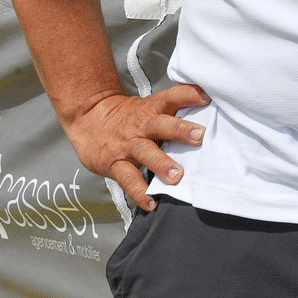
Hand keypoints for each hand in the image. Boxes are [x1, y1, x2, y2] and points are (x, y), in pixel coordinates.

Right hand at [63, 86, 209, 211]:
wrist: (88, 117)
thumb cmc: (128, 116)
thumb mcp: (150, 106)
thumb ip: (174, 111)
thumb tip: (210, 114)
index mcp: (153, 108)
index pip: (172, 97)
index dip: (189, 95)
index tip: (207, 96)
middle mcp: (142, 125)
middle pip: (162, 124)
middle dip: (181, 130)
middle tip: (199, 136)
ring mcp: (128, 145)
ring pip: (146, 152)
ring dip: (162, 164)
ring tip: (177, 176)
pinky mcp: (115, 164)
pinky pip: (129, 179)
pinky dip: (140, 192)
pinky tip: (152, 203)